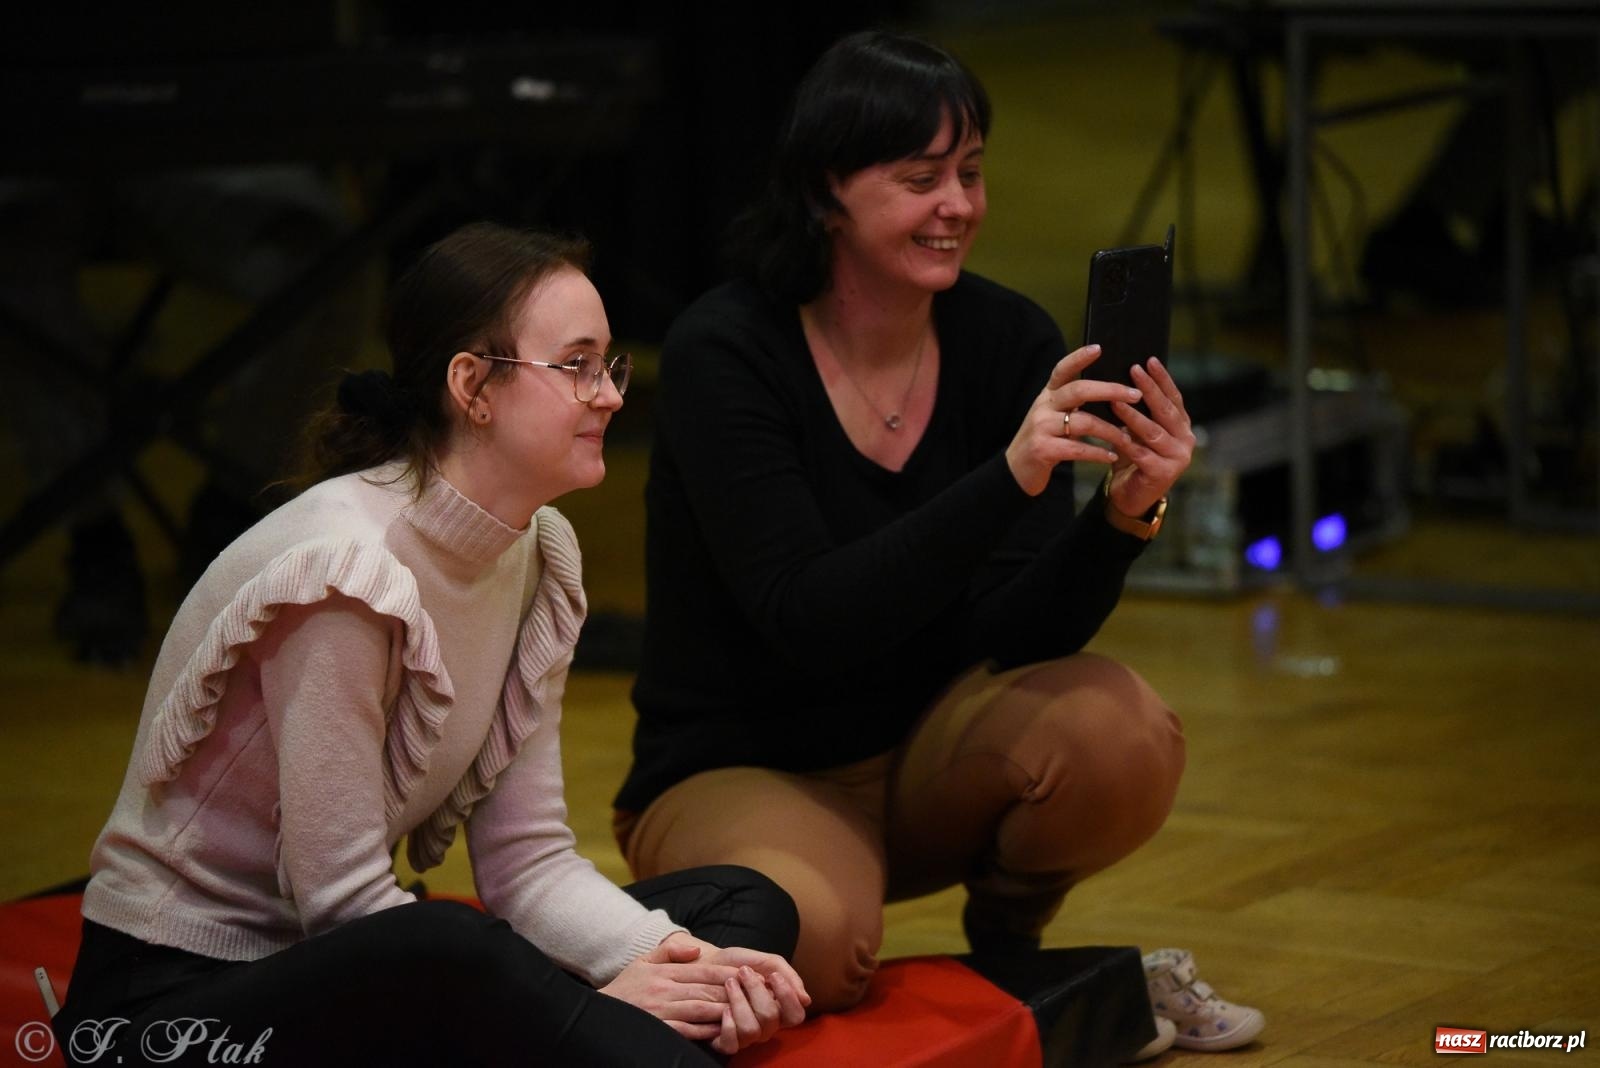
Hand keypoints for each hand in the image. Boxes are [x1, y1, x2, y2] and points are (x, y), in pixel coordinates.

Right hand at [599, 937, 739, 1043]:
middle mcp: (663, 989)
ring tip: (742, 1008)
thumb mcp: (643, 961)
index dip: (726, 972)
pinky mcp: (658, 1029)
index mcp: (663, 971)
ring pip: (699, 1009)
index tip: (745, 972)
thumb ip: (669, 952)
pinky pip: (686, 1030)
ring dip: (722, 1009)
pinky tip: (719, 1029)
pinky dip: (705, 1030)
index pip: (702, 970)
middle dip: (731, 990)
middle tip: (753, 991)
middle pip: (705, 989)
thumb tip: (696, 949)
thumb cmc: (626, 987)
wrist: (599, 1013)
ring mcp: (660, 1010)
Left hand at [711, 965, 792, 1054]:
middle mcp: (766, 1026)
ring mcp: (746, 1036)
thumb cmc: (739, 964)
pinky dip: (728, 1024)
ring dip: (739, 1001)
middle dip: (756, 990)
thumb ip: (788, 975)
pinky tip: (724, 1008)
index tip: (773, 976)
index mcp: (780, 1009)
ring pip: (751, 1030)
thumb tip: (806, 1000)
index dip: (788, 998)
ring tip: (730, 983)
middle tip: (744, 972)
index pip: (796, 1015)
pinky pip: (732, 1044)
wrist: (708, 964)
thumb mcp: (767, 961)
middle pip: (771, 1018)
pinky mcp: (726, 1042)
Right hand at [1005, 344, 1138, 495]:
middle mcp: (1043, 407)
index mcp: (1048, 395)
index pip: (1062, 370)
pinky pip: (1078, 448)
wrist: (1016, 471)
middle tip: (1135, 395)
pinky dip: (1098, 453)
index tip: (1099, 348)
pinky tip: (1111, 457)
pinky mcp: (1043, 449)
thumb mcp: (1053, 417)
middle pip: (1078, 390)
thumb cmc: (1044, 441)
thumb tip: (1111, 394)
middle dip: (1110, 390)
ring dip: (1111, 431)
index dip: (1078, 358)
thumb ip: (1073, 405)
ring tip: (1127, 438)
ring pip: (1084, 422)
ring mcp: (1041, 427)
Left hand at [1105, 357, 1194, 516]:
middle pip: (1166, 411)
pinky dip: (1126, 442)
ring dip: (1133, 415)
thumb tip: (1123, 379)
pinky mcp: (1163, 475)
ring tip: (1116, 399)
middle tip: (1134, 370)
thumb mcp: (1137, 431)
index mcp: (1182, 427)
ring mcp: (1177, 458)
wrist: (1130, 497)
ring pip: (1153, 432)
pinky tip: (1113, 431)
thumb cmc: (1133, 458)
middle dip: (1149, 389)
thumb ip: (1138, 411)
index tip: (1149, 359)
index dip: (1162, 379)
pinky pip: (1141, 454)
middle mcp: (1185, 440)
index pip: (1174, 397)